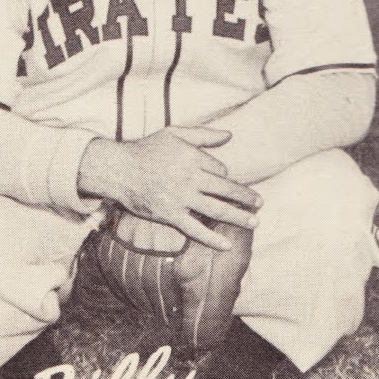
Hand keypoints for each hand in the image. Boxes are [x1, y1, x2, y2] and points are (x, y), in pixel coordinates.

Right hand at [77, 126, 260, 250]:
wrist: (118, 169)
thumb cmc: (146, 149)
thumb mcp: (175, 133)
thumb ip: (203, 135)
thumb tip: (230, 135)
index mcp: (194, 158)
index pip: (221, 170)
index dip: (224, 176)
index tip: (222, 181)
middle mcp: (191, 178)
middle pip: (226, 189)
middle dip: (246, 197)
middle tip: (260, 203)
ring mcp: (181, 199)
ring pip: (217, 209)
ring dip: (238, 216)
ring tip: (254, 222)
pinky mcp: (170, 215)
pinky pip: (195, 229)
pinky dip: (212, 238)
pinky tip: (227, 245)